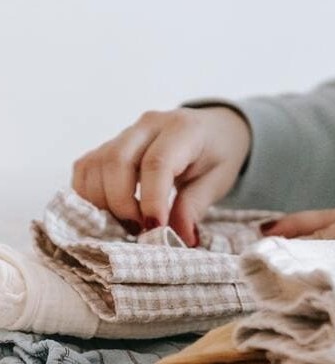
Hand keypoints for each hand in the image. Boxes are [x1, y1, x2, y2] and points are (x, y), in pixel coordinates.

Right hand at [71, 106, 250, 245]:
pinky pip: (86, 168)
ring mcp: (125, 132)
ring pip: (95, 165)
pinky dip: (89, 195)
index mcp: (183, 129)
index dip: (151, 201)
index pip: (157, 163)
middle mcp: (149, 125)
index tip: (155, 230)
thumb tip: (180, 238)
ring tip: (128, 224)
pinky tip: (110, 213)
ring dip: (103, 203)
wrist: (213, 129)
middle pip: (117, 161)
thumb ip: (195, 206)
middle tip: (140, 231)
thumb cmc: (217, 155)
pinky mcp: (109, 145)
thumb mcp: (218, 180)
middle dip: (123, 205)